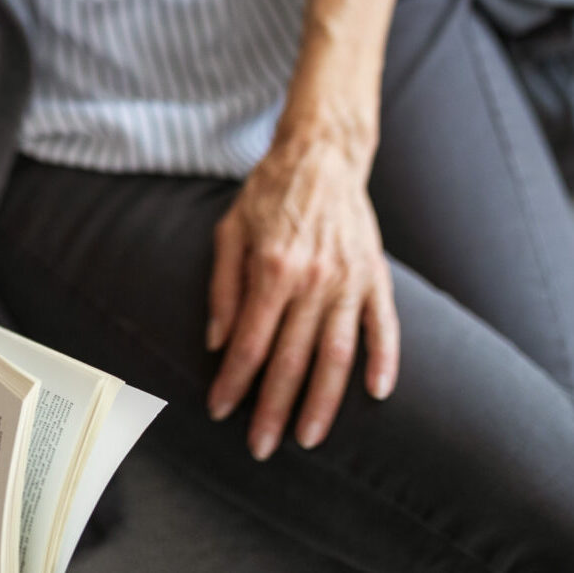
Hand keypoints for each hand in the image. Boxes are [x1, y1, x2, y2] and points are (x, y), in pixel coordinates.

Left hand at [207, 127, 398, 459]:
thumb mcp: (229, 231)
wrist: (320, 156)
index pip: (251, 342)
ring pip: (338, 356)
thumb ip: (224, 288)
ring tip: (308, 437)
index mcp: (274, 268)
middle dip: (273, 408)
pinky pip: (384, 329)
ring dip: (323, 402)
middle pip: (292, 359)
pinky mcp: (376, 277)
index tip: (219, 409)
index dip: (233, 381)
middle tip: (260, 446)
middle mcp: (314, 280)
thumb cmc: (267, 193)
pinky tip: (376, 394)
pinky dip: (384, 363)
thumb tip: (218, 343)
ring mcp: (350, 281)